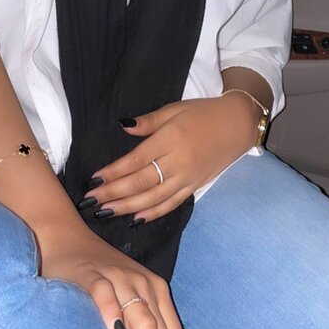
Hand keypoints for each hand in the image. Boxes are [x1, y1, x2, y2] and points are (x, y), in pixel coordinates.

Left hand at [83, 92, 259, 223]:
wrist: (237, 125)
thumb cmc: (203, 113)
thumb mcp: (174, 109)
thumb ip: (148, 121)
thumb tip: (123, 126)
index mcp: (171, 139)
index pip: (136, 160)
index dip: (114, 173)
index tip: (94, 181)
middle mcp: (178, 162)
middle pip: (141, 182)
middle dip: (114, 194)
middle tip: (91, 202)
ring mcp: (187, 177)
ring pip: (154, 198)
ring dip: (128, 207)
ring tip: (106, 212)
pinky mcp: (195, 186)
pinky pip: (172, 203)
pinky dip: (153, 213)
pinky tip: (136, 218)